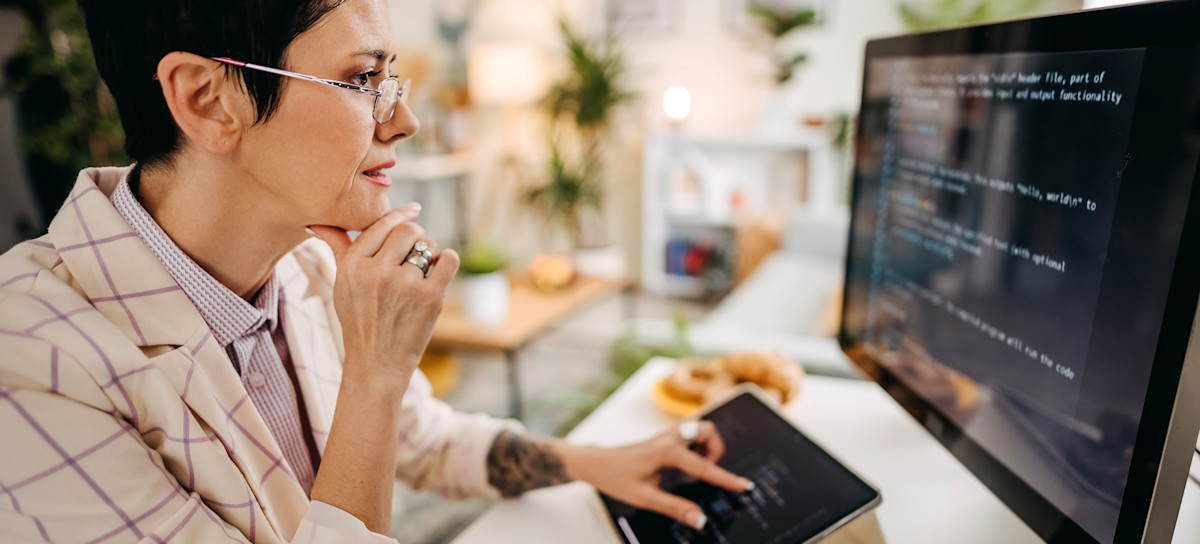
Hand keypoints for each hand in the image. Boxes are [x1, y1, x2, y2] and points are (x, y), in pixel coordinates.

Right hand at [307, 204, 458, 386]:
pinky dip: (447, 260)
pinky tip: (439, 269)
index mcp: (353, 265)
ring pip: (428, 245)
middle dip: (415, 236)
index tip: (413, 210)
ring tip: (419, 273)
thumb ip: (338, 249)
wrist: (376, 364)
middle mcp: (376, 272)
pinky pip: (448, 260)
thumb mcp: (341, 285)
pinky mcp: (430, 297)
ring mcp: (404, 285)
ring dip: (428, 254)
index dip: (401, 214)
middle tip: (413, 253)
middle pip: (407, 230)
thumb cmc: (358, 322)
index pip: (381, 224)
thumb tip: (318, 223)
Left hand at [558, 421, 753, 530]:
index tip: (744, 485)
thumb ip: (675, 507)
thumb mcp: (645, 498)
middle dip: (716, 450)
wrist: (596, 463)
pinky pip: (691, 433)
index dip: (726, 478)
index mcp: (667, 451)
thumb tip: (699, 519)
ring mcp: (667, 434)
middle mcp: (669, 437)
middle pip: (708, 431)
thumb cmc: (616, 477)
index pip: (705, 466)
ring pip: (701, 428)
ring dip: (707, 446)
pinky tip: (687, 464)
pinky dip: (697, 445)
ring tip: (697, 469)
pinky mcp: (664, 436)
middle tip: (708, 472)